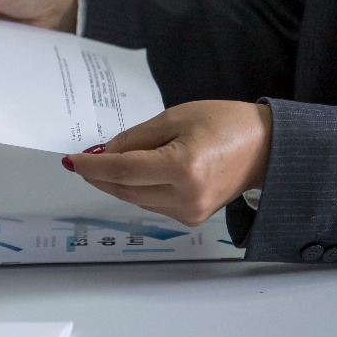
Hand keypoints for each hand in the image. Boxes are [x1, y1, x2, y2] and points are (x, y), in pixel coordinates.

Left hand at [61, 101, 270, 226]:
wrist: (265, 147)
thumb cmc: (224, 124)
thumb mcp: (175, 118)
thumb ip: (136, 138)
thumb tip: (105, 154)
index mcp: (183, 167)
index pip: (122, 172)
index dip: (92, 167)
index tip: (71, 161)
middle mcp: (185, 196)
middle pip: (124, 190)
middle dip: (99, 176)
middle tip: (82, 160)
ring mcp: (189, 212)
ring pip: (134, 199)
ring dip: (116, 182)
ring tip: (111, 161)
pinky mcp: (191, 218)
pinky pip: (151, 203)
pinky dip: (137, 188)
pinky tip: (135, 173)